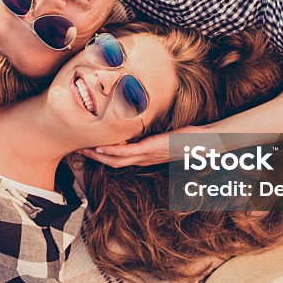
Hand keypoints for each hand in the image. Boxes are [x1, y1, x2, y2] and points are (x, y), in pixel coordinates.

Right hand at [79, 126, 204, 167]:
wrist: (205, 144)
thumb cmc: (189, 138)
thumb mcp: (168, 135)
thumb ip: (156, 131)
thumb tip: (147, 120)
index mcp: (146, 156)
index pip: (119, 159)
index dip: (102, 156)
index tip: (88, 148)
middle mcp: (143, 159)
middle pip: (112, 162)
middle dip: (93, 158)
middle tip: (77, 150)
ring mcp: (146, 156)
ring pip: (115, 159)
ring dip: (97, 155)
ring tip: (82, 149)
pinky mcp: (150, 149)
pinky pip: (126, 152)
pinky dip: (111, 150)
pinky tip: (100, 146)